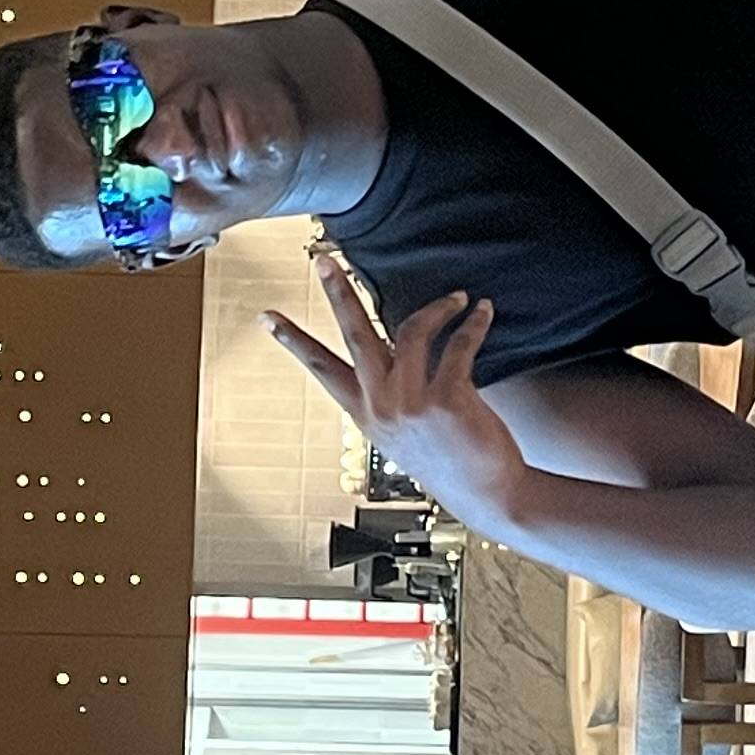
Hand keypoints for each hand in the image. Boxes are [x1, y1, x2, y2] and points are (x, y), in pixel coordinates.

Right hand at [268, 251, 516, 512]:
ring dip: (438, 307)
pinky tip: (482, 312)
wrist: (487, 493)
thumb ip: (391, 393)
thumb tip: (392, 345)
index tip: (266, 317)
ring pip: (412, 330)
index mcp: (365, 413)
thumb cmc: (450, 459)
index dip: (292, 341)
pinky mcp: (447, 399)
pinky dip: (474, 323)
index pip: (321, 369)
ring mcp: (412, 403)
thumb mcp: (403, 431)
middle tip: (324, 260)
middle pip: (354, 336)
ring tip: (457, 298)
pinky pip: (458, 345)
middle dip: (337, 293)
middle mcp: (382, 406)